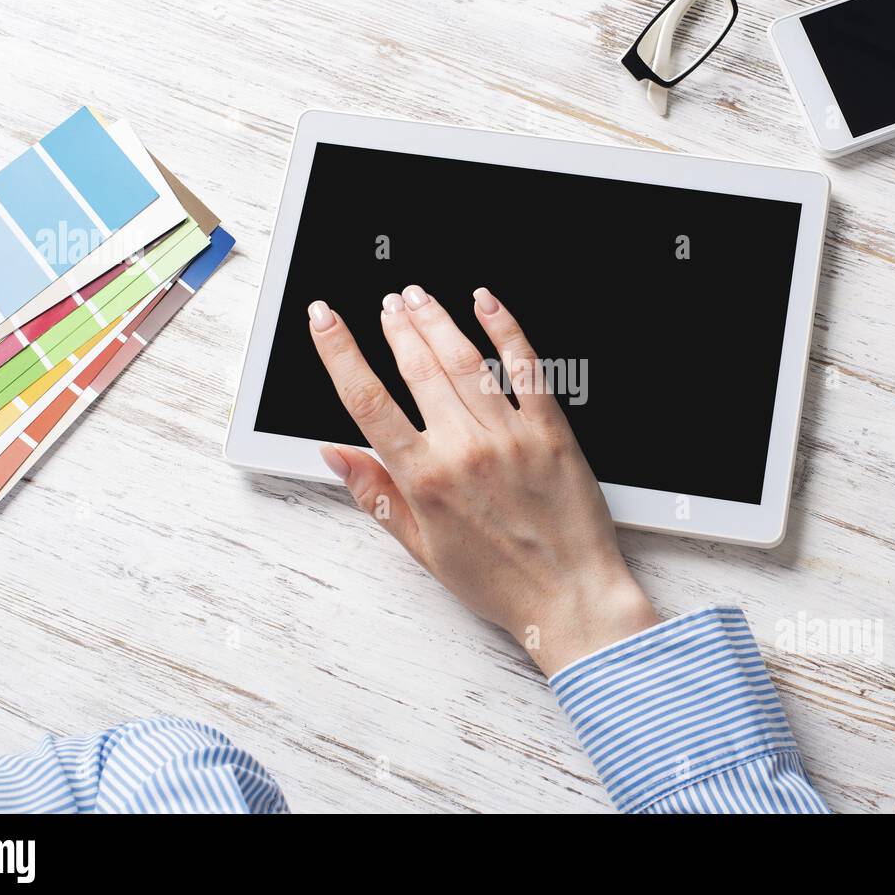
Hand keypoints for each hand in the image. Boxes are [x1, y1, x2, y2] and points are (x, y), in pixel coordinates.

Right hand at [307, 284, 658, 675]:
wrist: (570, 597)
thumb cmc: (501, 581)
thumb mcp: (422, 549)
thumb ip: (376, 495)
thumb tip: (336, 454)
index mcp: (426, 480)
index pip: (368, 401)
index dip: (339, 353)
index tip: (324, 320)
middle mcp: (465, 450)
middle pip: (418, 369)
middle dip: (394, 327)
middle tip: (385, 304)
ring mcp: (511, 435)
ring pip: (465, 360)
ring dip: (436, 320)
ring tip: (417, 297)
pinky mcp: (552, 430)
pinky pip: (526, 368)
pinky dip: (505, 329)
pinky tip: (487, 303)